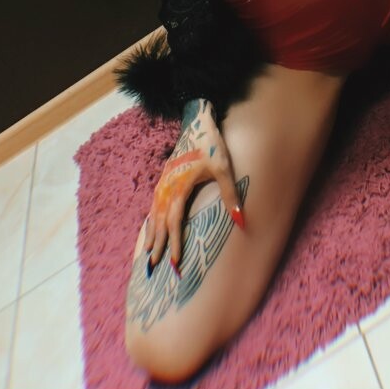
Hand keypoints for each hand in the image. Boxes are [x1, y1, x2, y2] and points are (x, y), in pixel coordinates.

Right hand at [143, 99, 244, 275]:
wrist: (197, 122)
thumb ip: (231, 196)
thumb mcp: (224, 170)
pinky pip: (154, 204)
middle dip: (156, 244)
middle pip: (159, 222)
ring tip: (147, 252)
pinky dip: (151, 219)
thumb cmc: (211, 146)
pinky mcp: (163, 178)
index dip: (173, 244)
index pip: (174, 223)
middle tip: (153, 266)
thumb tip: (242, 221)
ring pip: (154, 214)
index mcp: (179, 187)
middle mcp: (166, 187)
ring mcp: (162, 182)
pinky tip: (152, 227)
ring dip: (151, 234)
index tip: (174, 262)